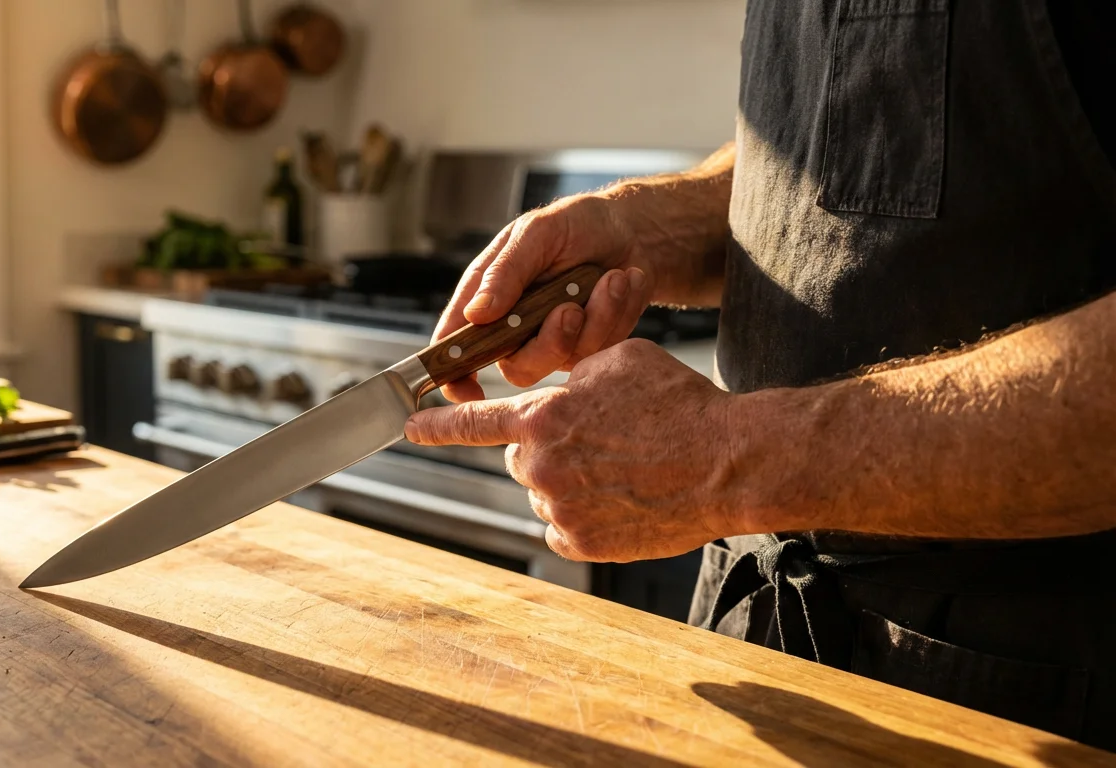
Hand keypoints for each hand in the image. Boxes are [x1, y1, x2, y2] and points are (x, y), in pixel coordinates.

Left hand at [405, 339, 744, 561]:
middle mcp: (540, 466)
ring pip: (544, 493)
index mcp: (542, 417)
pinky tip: (620, 500)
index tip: (408, 426)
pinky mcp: (581, 543)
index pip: (472, 422)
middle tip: (598, 443)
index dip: (436, 425)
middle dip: (547, 449)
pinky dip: (583, 516)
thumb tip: (560, 388)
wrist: (724, 462)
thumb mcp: (617, 360)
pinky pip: (563, 528)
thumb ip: (571, 373)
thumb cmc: (678, 405)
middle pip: (520, 458)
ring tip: (622, 471)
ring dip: (568, 483)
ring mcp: (559, 508)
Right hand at [431, 156, 734, 403]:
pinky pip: (601, 351)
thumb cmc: (576, 225)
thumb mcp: (537, 233)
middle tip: (571, 308)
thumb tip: (476, 313)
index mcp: (486, 298)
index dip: (454, 374)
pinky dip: (618, 313)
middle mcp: (515, 327)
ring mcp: (553, 341)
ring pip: (564, 361)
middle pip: (516, 367)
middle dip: (550, 341)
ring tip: (611, 278)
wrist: (632, 230)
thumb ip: (506, 272)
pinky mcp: (589, 347)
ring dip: (595, 318)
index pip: (456, 346)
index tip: (466, 390)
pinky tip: (624, 283)